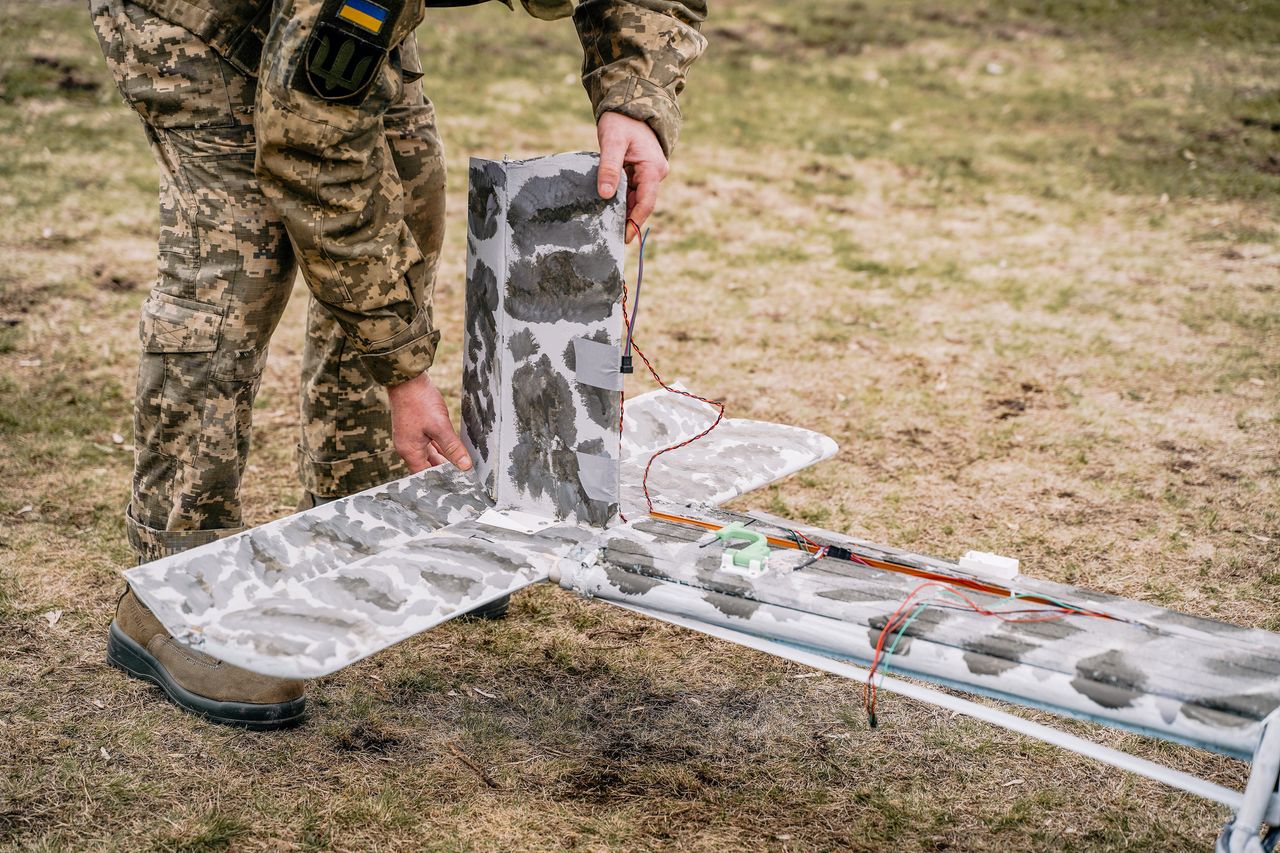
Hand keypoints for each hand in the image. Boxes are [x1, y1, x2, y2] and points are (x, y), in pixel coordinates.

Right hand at [386, 372, 471, 472]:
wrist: (406, 379)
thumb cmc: (419, 401)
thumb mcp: (440, 426)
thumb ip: (452, 448)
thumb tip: (464, 466)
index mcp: (410, 451)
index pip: (425, 476)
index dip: (441, 481)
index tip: (458, 484)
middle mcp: (408, 447)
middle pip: (427, 466)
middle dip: (444, 471)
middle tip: (463, 475)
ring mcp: (410, 438)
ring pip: (429, 455)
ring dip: (443, 459)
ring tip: (461, 465)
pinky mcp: (414, 429)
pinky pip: (428, 444)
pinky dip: (440, 448)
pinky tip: (451, 450)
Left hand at [596, 111, 668, 242]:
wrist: (629, 104)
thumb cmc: (621, 121)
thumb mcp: (612, 142)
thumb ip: (608, 167)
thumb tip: (604, 195)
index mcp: (653, 168)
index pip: (646, 202)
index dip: (635, 221)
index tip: (624, 237)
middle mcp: (655, 173)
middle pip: (641, 203)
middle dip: (627, 219)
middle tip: (609, 235)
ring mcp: (649, 173)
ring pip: (635, 198)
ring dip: (622, 210)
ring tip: (605, 225)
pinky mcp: (641, 171)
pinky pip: (631, 190)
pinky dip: (620, 199)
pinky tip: (606, 208)